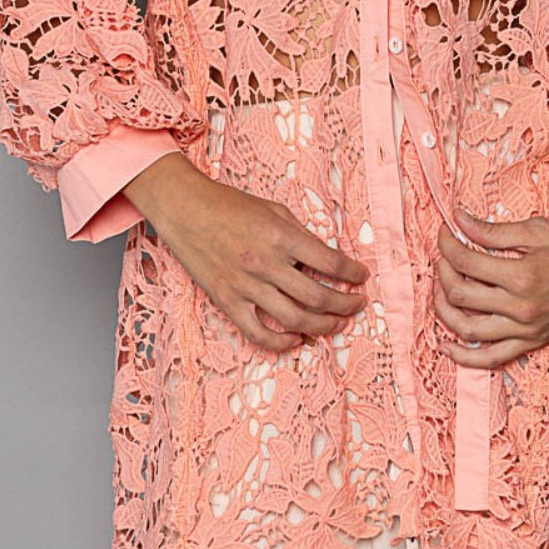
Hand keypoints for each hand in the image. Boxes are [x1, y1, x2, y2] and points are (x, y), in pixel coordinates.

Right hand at [123, 153, 368, 353]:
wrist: (185, 209)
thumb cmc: (230, 205)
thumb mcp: (274, 210)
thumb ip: (300, 236)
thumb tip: (326, 262)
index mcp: (281, 236)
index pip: (330, 262)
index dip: (352, 273)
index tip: (362, 276)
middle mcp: (265, 263)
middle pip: (318, 296)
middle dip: (345, 305)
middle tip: (358, 304)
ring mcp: (245, 285)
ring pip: (294, 319)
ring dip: (322, 326)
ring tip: (337, 324)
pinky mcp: (227, 301)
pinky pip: (258, 333)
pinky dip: (280, 343)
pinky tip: (296, 339)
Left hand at [435, 207, 548, 368]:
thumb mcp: (536, 230)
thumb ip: (493, 230)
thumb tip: (459, 220)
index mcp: (522, 276)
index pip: (466, 262)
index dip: (447, 244)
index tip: (444, 230)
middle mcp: (520, 308)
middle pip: (460, 295)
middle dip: (443, 271)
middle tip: (444, 255)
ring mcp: (525, 330)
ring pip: (467, 329)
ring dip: (444, 309)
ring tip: (441, 289)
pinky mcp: (531, 342)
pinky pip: (491, 358)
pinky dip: (464, 356)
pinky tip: (446, 344)